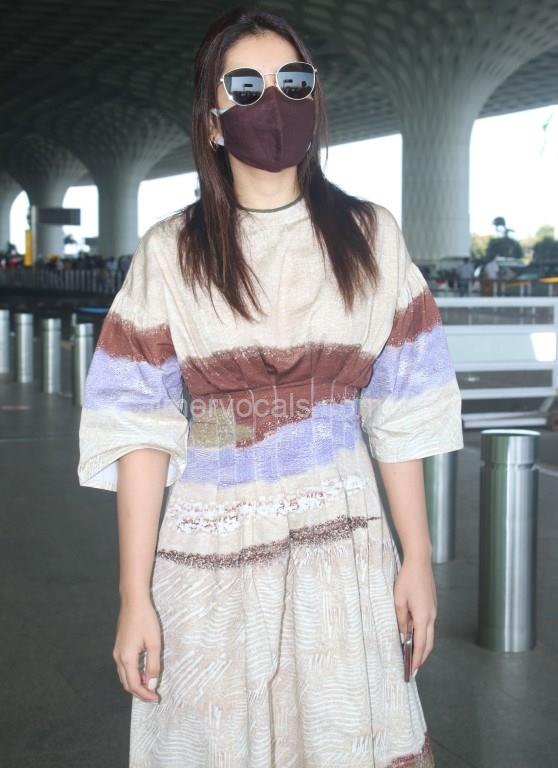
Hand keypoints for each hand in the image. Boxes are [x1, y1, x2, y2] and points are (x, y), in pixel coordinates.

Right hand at [113, 597, 161, 702]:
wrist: (133, 602)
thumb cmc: (145, 620)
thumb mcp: (154, 643)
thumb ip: (153, 665)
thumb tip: (151, 684)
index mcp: (127, 658)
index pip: (134, 685)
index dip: (145, 694)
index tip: (156, 698)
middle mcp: (118, 657)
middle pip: (127, 683)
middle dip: (140, 692)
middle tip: (154, 695)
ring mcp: (117, 652)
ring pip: (124, 676)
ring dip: (136, 683)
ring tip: (150, 685)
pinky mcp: (119, 647)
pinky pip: (124, 667)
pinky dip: (133, 674)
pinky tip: (144, 671)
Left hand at [393, 553, 436, 676]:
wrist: (420, 562)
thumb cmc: (407, 579)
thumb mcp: (398, 600)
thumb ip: (400, 620)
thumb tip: (403, 635)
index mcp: (423, 617)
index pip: (421, 644)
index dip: (417, 658)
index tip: (412, 670)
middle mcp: (431, 617)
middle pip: (429, 643)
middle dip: (422, 657)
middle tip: (413, 669)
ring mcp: (433, 611)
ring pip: (429, 635)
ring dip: (423, 646)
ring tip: (412, 655)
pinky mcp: (432, 606)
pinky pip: (428, 625)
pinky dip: (423, 635)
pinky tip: (414, 636)